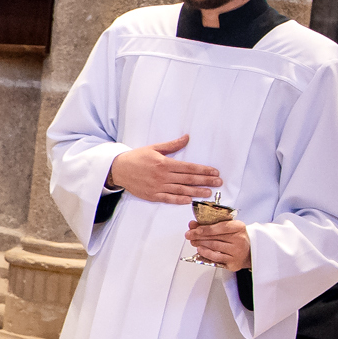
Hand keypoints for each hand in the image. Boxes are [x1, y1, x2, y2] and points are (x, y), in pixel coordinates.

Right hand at [107, 133, 221, 204]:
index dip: (203, 170)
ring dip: (196, 192)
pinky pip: (168, 198)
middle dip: (205, 181)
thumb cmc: (137, 157)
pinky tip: (189, 200)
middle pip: (188, 179)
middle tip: (218, 183)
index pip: (189, 167)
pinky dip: (179, 200)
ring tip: (208, 193)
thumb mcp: (154, 148)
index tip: (215, 172)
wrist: (118, 169)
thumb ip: (172, 145)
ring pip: (181, 190)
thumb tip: (187, 137)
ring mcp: (157, 187)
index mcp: (164, 163)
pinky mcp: (152, 195)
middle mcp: (163, 176)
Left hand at [184, 216, 250, 271]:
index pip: (221, 226)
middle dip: (199, 236)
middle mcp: (240, 239)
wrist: (249, 252)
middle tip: (189, 235)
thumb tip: (192, 224)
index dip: (206, 228)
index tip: (194, 229)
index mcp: (239, 227)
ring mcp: (237, 251)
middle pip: (215, 237)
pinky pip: (215, 257)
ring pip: (214, 247)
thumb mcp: (226, 228)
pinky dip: (205, 253)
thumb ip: (210, 225)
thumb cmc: (236, 238)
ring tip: (193, 241)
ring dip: (200, 244)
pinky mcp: (233, 262)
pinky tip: (200, 250)